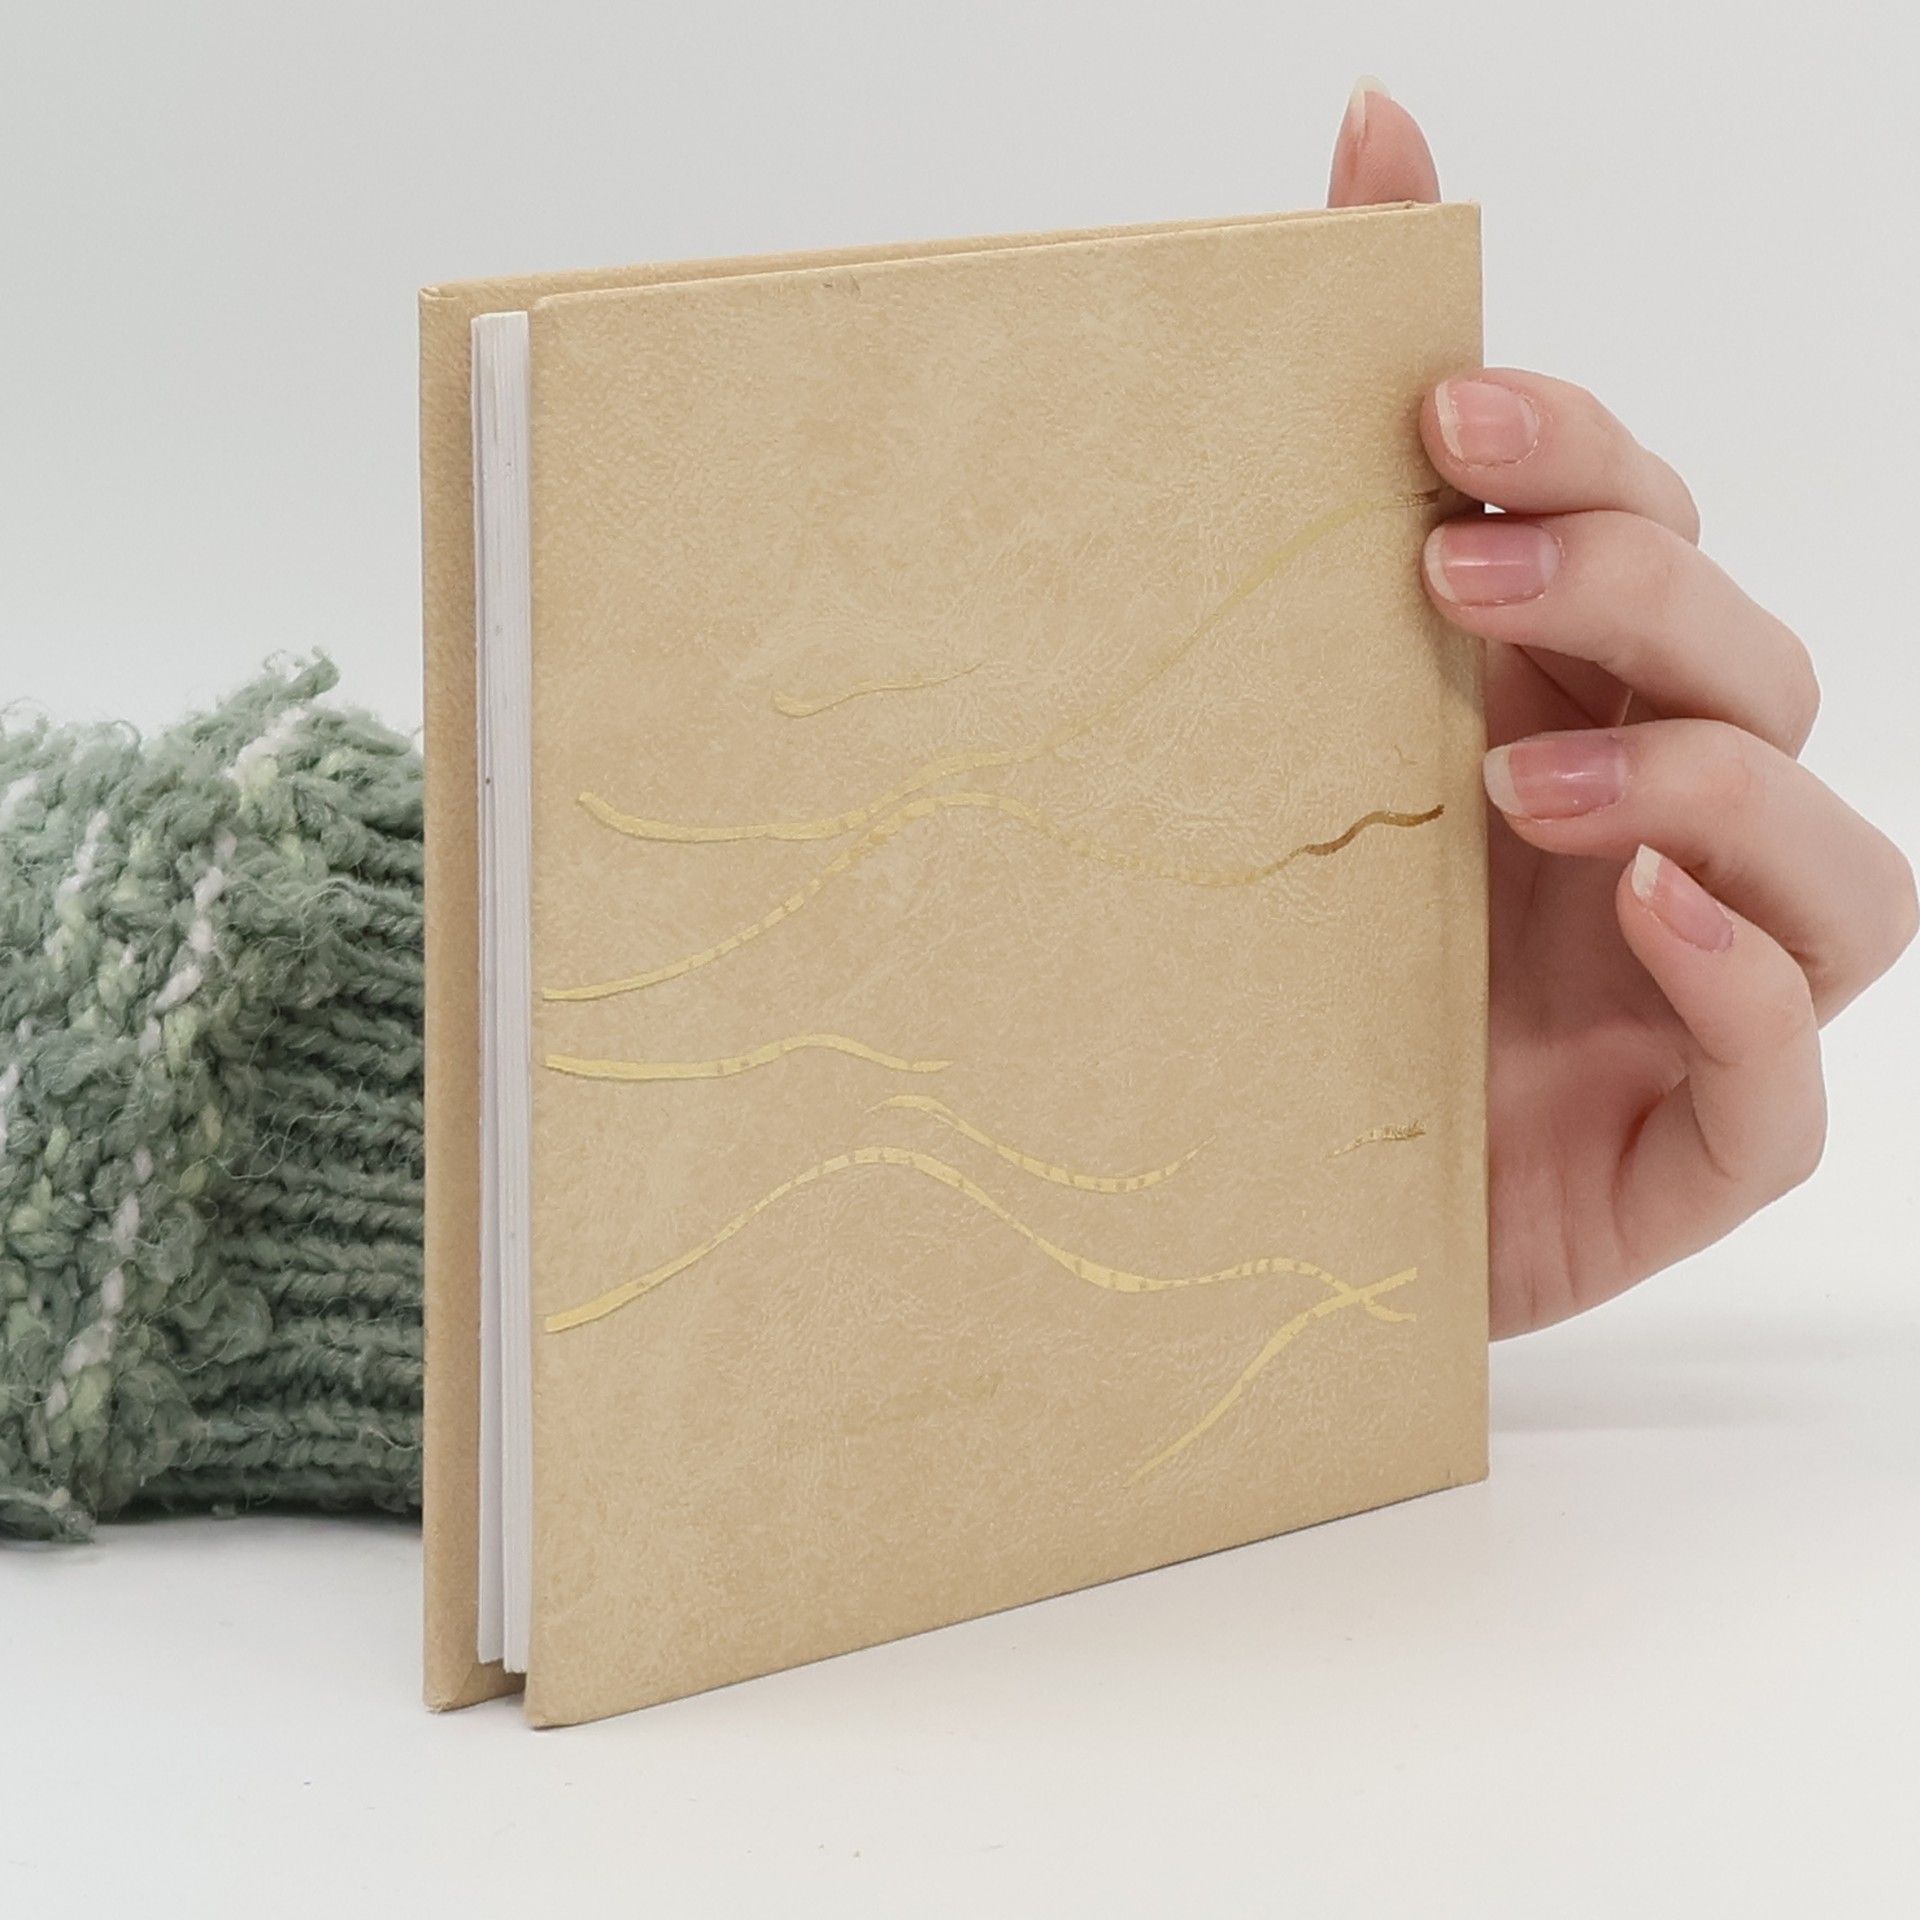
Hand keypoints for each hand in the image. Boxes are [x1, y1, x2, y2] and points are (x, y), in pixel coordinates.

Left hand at [1329, 82, 1916, 1335]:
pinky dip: (1740, 985)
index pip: (1638, 538)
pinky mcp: (1700, 1137)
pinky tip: (1647, 921)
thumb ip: (1323, 466)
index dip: (1580, 453)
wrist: (1220, 1192)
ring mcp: (1699, 988)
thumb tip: (1376, 109)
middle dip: (1629, 593)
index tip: (1436, 412)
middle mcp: (1652, 828)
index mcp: (1551, 708)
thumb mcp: (1270, 717)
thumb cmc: (1265, 951)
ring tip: (1526, 784)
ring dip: (1704, 789)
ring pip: (1829, 867)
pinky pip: (1788, 1067)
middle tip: (1457, 571)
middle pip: (1741, 666)